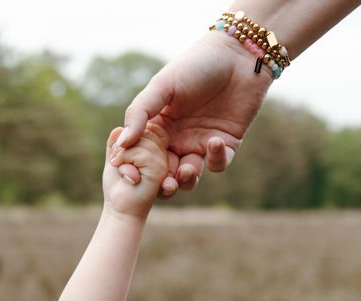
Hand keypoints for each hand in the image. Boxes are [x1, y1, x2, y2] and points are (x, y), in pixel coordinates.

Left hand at [103, 124, 168, 218]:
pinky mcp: (160, 170)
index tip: (120, 156)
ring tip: (125, 173)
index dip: (129, 137)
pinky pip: (141, 153)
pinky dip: (126, 162)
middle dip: (125, 146)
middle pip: (144, 131)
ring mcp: (164, 160)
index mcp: (156, 148)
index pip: (145, 128)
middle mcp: (164, 153)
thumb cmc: (118, 187)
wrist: (121, 212)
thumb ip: (117, 144)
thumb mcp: (115, 160)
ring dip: (124, 156)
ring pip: (142, 139)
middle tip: (120, 165)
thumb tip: (118, 129)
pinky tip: (128, 177)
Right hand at [113, 32, 270, 196]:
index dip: (137, 170)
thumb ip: (139, 113)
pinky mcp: (227, 144)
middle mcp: (177, 139)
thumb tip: (121, 143)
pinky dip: (215, 159)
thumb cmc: (196, 65)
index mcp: (157, 128)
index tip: (134, 175)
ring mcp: (200, 143)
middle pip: (164, 174)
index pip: (142, 158)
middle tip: (162, 186)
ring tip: (185, 171)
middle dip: (162, 184)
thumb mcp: (162, 86)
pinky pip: (218, 164)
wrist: (238, 54)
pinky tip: (213, 142)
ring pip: (189, 176)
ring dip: (186, 180)